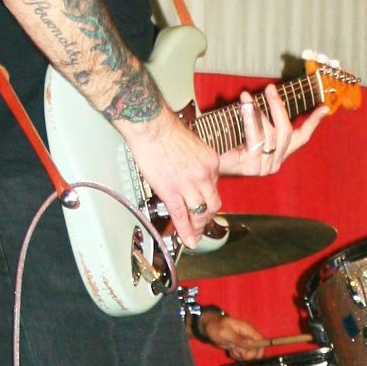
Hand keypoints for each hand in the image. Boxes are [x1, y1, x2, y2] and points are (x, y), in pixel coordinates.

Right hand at [121, 107, 222, 249]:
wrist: (151, 125)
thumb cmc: (166, 129)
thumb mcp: (194, 145)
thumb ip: (197, 163)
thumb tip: (193, 176)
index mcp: (211, 163)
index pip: (214, 188)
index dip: (209, 200)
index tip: (206, 208)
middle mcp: (204, 175)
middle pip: (212, 204)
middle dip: (208, 217)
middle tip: (203, 225)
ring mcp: (188, 184)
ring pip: (199, 213)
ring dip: (197, 226)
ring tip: (195, 235)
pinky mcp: (171, 190)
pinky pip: (181, 215)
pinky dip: (186, 231)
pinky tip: (189, 240)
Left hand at [201, 312, 268, 360]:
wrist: (209, 328)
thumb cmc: (216, 327)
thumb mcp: (225, 333)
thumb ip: (239, 339)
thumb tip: (252, 343)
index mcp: (247, 329)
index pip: (261, 340)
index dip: (261, 349)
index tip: (255, 357)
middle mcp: (248, 335)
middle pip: (256, 349)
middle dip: (247, 354)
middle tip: (236, 350)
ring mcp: (244, 341)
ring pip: (249, 354)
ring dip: (240, 355)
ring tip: (232, 349)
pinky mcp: (240, 346)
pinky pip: (243, 355)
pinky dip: (237, 356)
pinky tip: (231, 350)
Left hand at [220, 86, 325, 177]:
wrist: (203, 164)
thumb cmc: (223, 145)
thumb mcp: (246, 129)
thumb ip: (260, 118)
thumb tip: (267, 95)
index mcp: (278, 155)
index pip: (300, 138)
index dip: (313, 123)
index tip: (324, 108)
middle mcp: (274, 163)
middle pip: (286, 132)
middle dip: (279, 108)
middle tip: (270, 89)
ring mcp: (264, 167)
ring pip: (272, 135)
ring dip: (260, 112)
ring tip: (247, 98)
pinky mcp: (252, 167)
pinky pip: (257, 139)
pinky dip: (251, 121)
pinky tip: (245, 107)